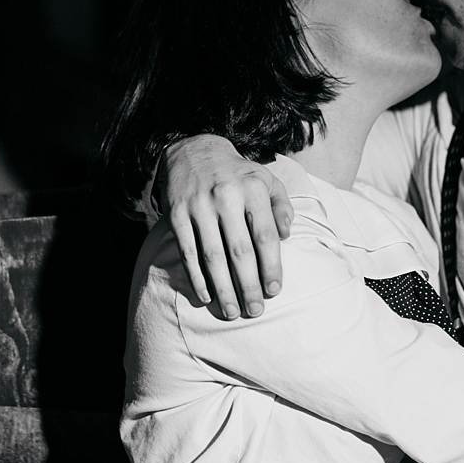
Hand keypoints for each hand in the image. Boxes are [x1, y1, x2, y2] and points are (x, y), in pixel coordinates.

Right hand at [161, 135, 292, 318]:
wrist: (192, 150)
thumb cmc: (237, 173)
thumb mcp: (266, 180)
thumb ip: (282, 207)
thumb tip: (286, 236)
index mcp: (253, 189)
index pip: (266, 236)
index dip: (271, 267)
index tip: (274, 291)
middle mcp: (226, 196)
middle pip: (240, 251)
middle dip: (249, 286)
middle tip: (255, 311)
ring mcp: (199, 206)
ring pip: (213, 257)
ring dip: (223, 289)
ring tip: (232, 312)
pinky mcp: (177, 214)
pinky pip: (188, 252)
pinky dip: (196, 277)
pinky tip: (205, 296)